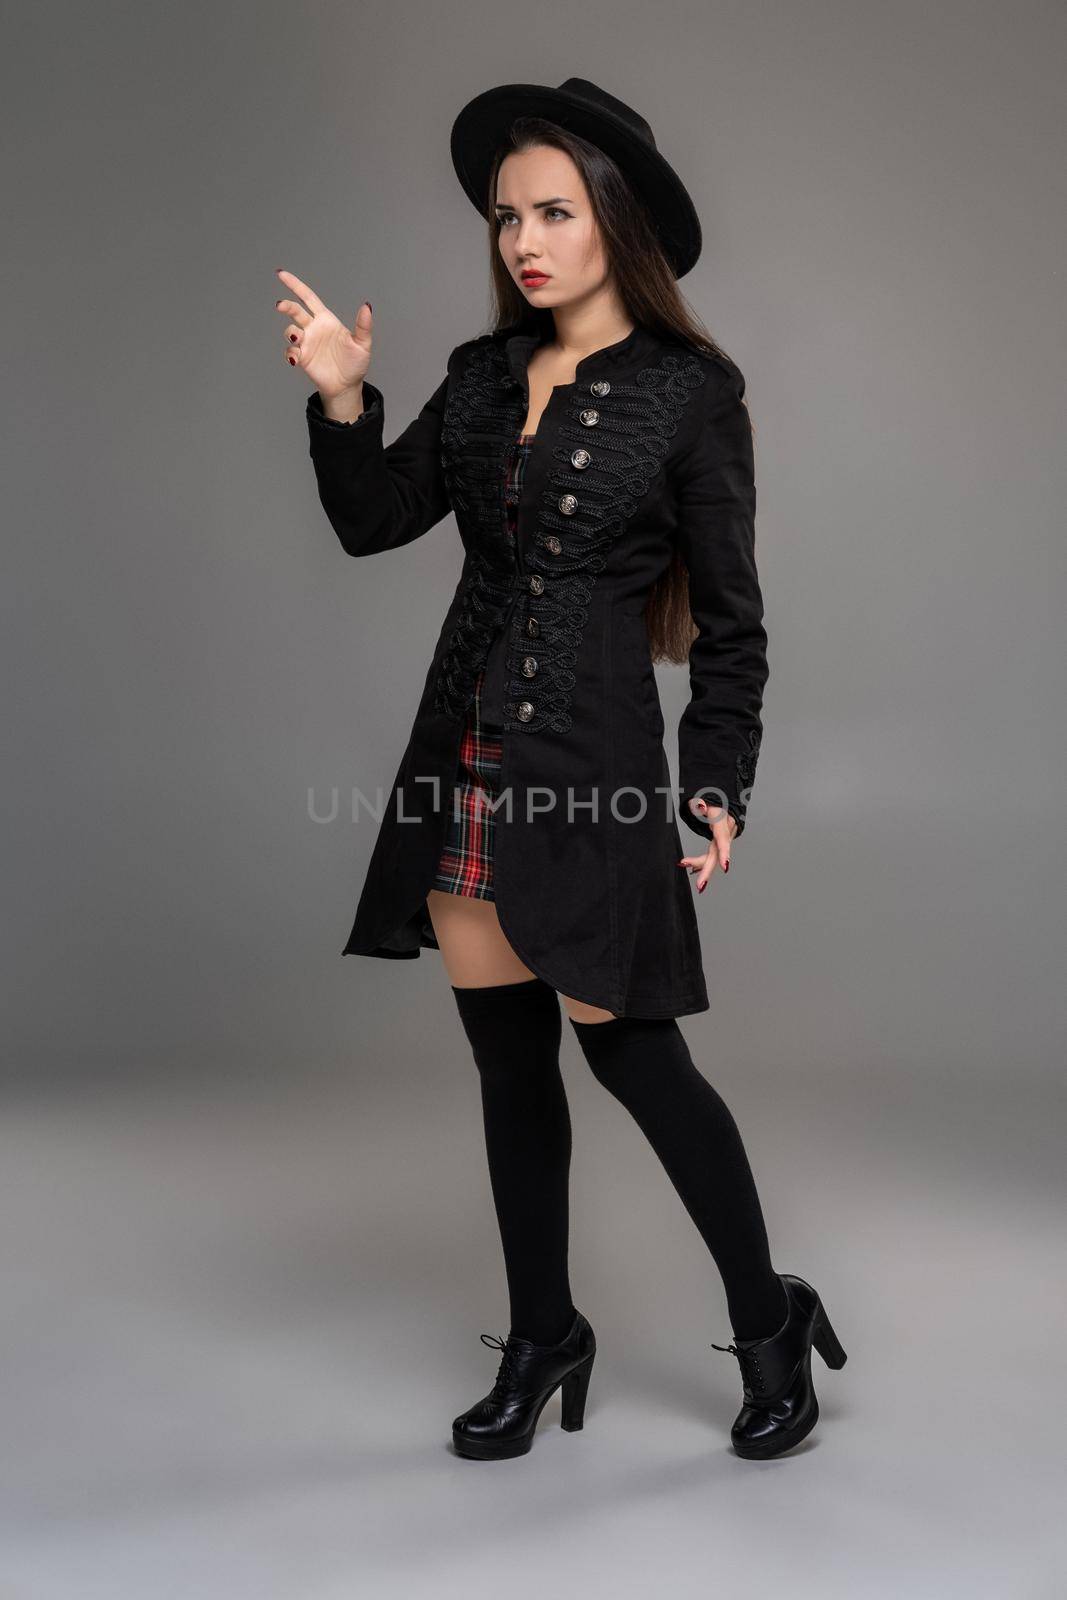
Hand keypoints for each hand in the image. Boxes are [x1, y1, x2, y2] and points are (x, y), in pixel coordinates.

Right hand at [274, 269, 372, 401]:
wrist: (347, 386)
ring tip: (295, 336)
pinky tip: (296, 359)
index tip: (281, 274)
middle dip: (287, 306)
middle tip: (281, 306)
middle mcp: (313, 328)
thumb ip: (363, 326)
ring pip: (290, 331)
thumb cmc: (355, 363)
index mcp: (326, 319)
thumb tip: (367, 306)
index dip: (295, 285)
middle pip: (295, 311)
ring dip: (289, 331)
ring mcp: (306, 343)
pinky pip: (291, 352)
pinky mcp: (302, 358)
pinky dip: (290, 353)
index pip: (307, 297)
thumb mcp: (362, 344)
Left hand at [678, 798, 737, 891]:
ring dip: (701, 864)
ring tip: (684, 865)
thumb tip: (700, 806)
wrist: (723, 791)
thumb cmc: (712, 793)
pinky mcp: (722, 837)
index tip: (725, 866)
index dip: (724, 853)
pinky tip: (694, 868)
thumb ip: (702, 803)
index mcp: (723, 819)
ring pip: (715, 853)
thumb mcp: (705, 795)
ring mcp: (726, 834)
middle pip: (718, 852)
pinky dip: (704, 860)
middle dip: (708, 869)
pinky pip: (714, 851)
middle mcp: (727, 829)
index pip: (723, 838)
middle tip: (700, 886)